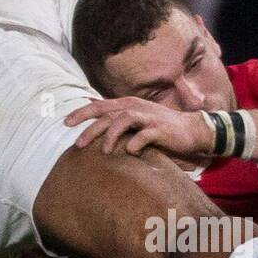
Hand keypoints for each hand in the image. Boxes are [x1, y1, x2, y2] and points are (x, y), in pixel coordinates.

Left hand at [64, 97, 210, 156]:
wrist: (192, 131)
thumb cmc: (160, 129)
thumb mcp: (136, 122)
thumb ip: (117, 121)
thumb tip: (94, 122)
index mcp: (127, 105)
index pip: (99, 106)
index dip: (81, 113)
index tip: (65, 122)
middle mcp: (136, 108)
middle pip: (107, 114)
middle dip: (91, 128)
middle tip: (78, 144)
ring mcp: (149, 118)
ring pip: (123, 120)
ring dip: (111, 135)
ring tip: (105, 151)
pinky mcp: (161, 129)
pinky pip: (145, 135)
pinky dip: (136, 143)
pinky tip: (130, 152)